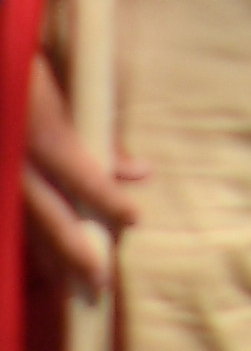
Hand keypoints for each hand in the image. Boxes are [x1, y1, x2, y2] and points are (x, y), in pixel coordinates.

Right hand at [22, 55, 138, 299]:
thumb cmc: (26, 63)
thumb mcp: (67, 85)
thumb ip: (100, 129)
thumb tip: (139, 173)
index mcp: (38, 131)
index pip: (78, 172)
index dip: (106, 198)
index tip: (135, 219)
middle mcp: (12, 157)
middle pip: (44, 214)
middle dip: (72, 251)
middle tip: (100, 284)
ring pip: (22, 222)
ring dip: (47, 257)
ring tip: (71, 287)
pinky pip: (11, 214)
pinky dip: (26, 240)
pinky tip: (40, 266)